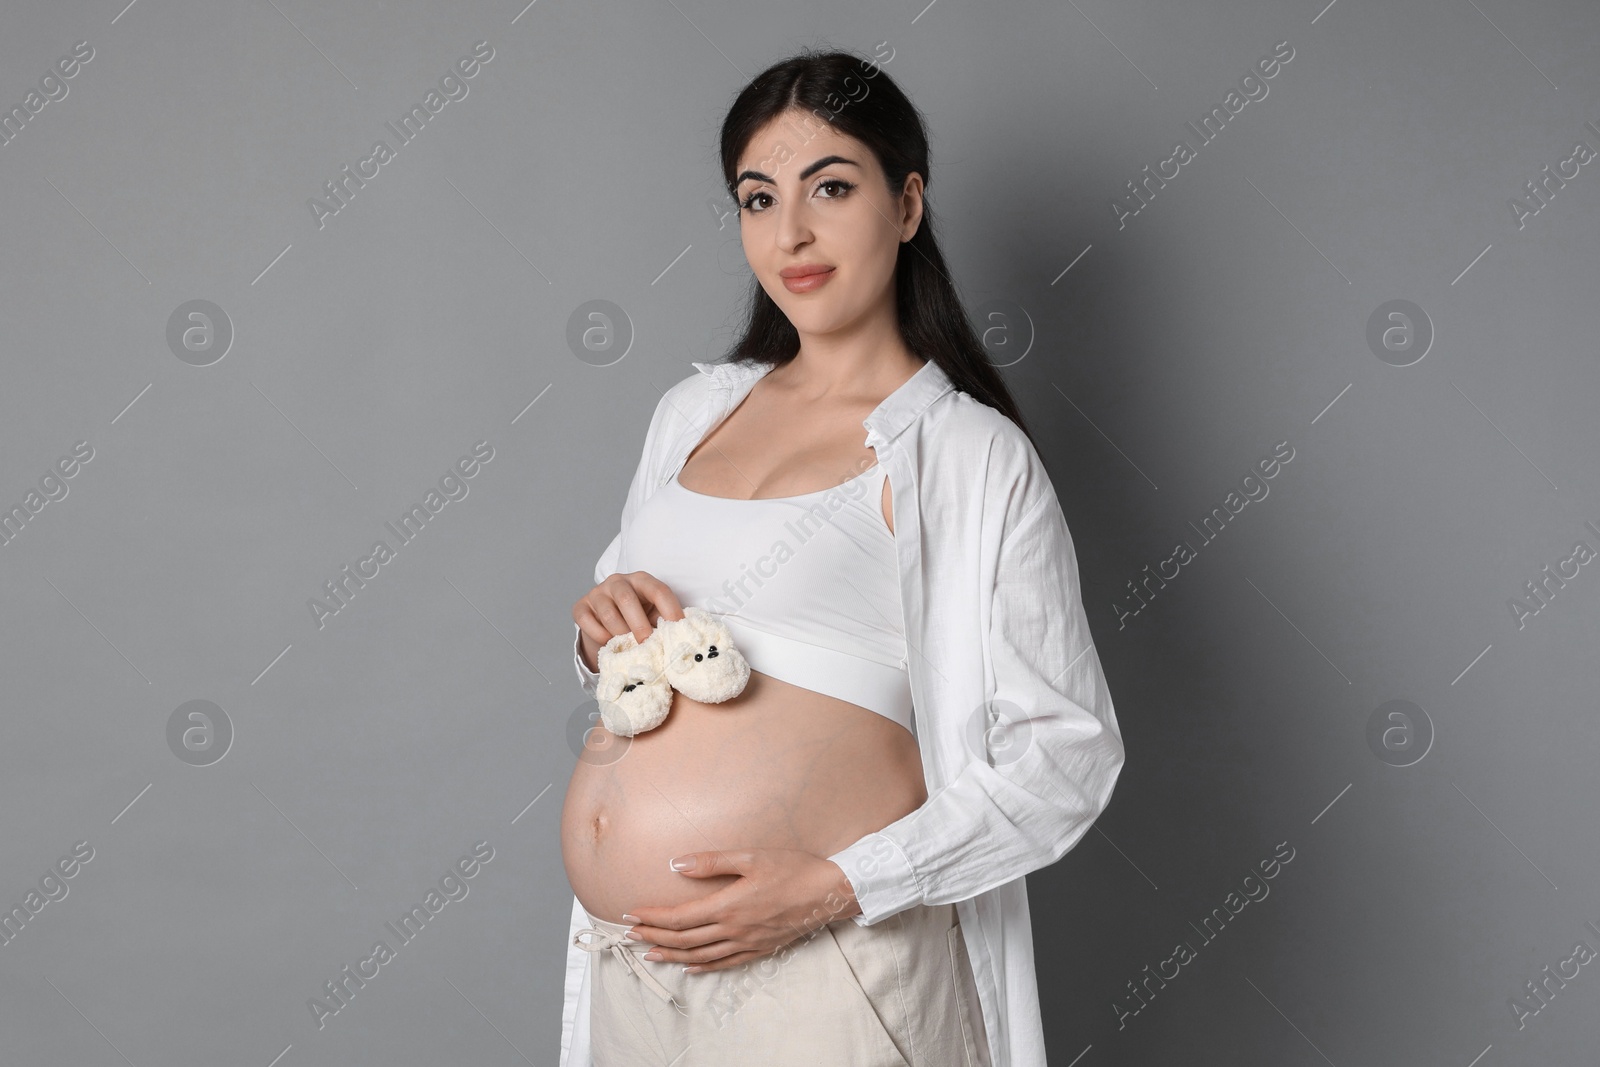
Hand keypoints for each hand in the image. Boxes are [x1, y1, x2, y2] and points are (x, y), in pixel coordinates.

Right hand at [573, 571, 684, 670]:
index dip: (670, 611)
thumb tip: (682, 639)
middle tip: (647, 645)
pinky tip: (609, 643)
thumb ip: (666, 622)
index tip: (677, 631)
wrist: (608, 621)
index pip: (659, 591)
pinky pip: (587, 622)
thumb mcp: (654, 615)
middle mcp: (618, 581)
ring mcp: (597, 592)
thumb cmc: (638, 617)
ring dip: (620, 635)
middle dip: (640, 626)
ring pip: (608, 614)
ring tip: (629, 647)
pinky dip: (600, 636)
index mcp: (642, 580)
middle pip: (628, 600)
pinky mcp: (580, 606)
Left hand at [621, 849, 861, 972]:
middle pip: (684, 939)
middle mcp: (734, 929)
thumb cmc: (793, 869)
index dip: (653, 917)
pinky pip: (725, 963)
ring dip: (672, 955)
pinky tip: (691, 967)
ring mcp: (747, 942)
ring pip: (701, 955)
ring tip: (650, 954)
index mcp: (728, 905)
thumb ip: (712, 862)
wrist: (831, 892)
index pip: (680, 917)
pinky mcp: (760, 949)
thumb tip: (676, 864)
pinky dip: (704, 967)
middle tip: (630, 935)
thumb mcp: (751, 857)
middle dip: (654, 937)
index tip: (631, 914)